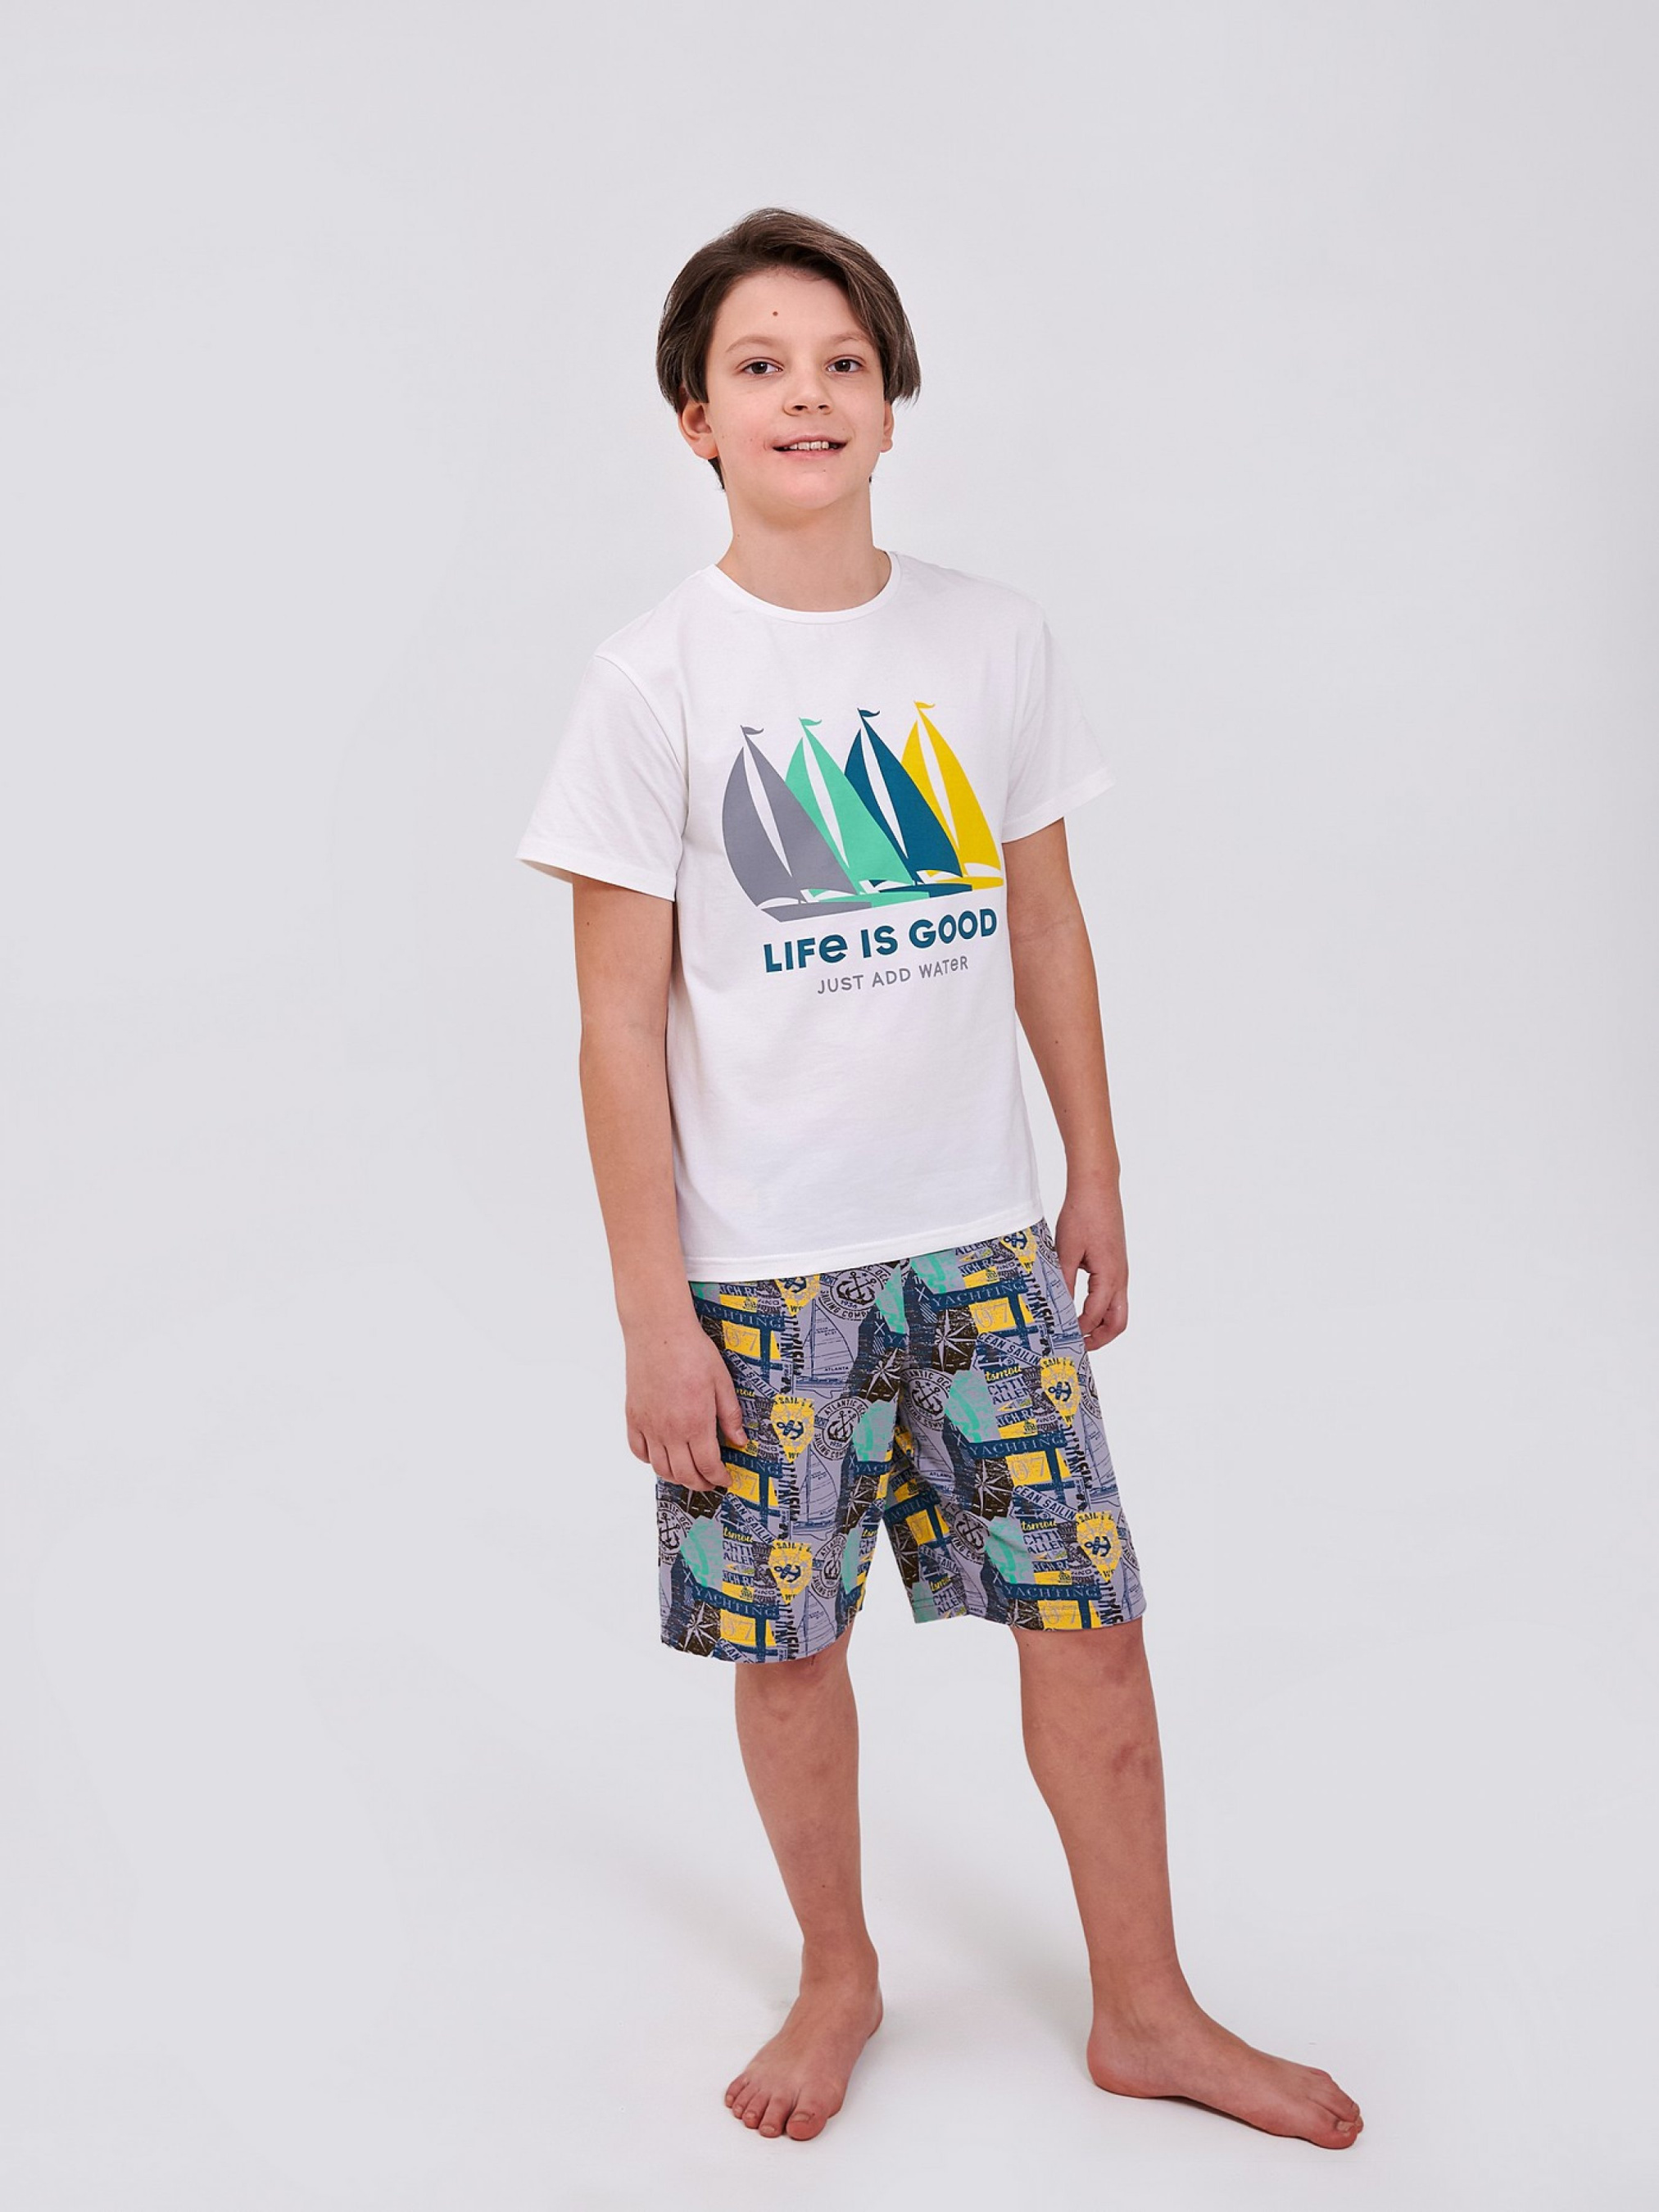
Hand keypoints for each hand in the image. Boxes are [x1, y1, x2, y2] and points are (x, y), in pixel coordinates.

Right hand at [624, 1315, 752, 1489]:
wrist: (659, 1331)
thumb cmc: (692, 1351)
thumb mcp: (722, 1382)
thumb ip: (730, 1415)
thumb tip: (740, 1442)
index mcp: (695, 1423)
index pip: (708, 1466)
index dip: (719, 1478)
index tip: (726, 1479)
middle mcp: (669, 1430)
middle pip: (684, 1474)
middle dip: (700, 1483)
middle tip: (710, 1481)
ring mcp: (648, 1425)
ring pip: (660, 1468)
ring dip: (676, 1477)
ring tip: (688, 1473)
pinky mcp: (633, 1416)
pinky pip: (638, 1450)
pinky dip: (650, 1461)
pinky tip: (662, 1455)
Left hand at [1055, 1184, 1127, 1350]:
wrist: (1097, 1188)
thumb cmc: (1083, 1214)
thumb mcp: (1066, 1251)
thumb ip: (1062, 1282)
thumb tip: (1058, 1309)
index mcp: (1109, 1275)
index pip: (1096, 1316)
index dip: (1079, 1331)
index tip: (1060, 1339)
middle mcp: (1120, 1277)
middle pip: (1118, 1322)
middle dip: (1099, 1338)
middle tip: (1076, 1346)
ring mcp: (1120, 1271)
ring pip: (1117, 1310)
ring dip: (1099, 1324)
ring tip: (1075, 1331)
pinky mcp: (1115, 1264)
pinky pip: (1112, 1295)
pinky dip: (1099, 1308)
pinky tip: (1078, 1307)